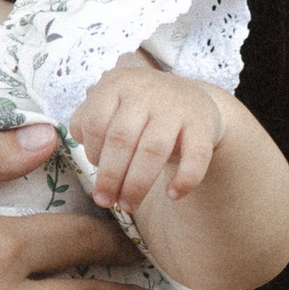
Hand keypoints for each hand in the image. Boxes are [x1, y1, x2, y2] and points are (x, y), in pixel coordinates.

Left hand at [69, 62, 228, 215]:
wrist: (194, 101)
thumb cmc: (143, 111)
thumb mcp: (114, 105)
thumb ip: (91, 121)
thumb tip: (84, 149)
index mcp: (117, 84)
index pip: (94, 121)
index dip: (92, 153)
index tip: (95, 172)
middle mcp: (146, 90)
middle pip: (121, 139)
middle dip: (110, 177)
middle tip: (106, 201)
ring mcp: (176, 106)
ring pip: (152, 149)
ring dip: (137, 184)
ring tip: (129, 205)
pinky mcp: (203, 124)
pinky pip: (195, 156)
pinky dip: (184, 179)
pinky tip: (172, 195)